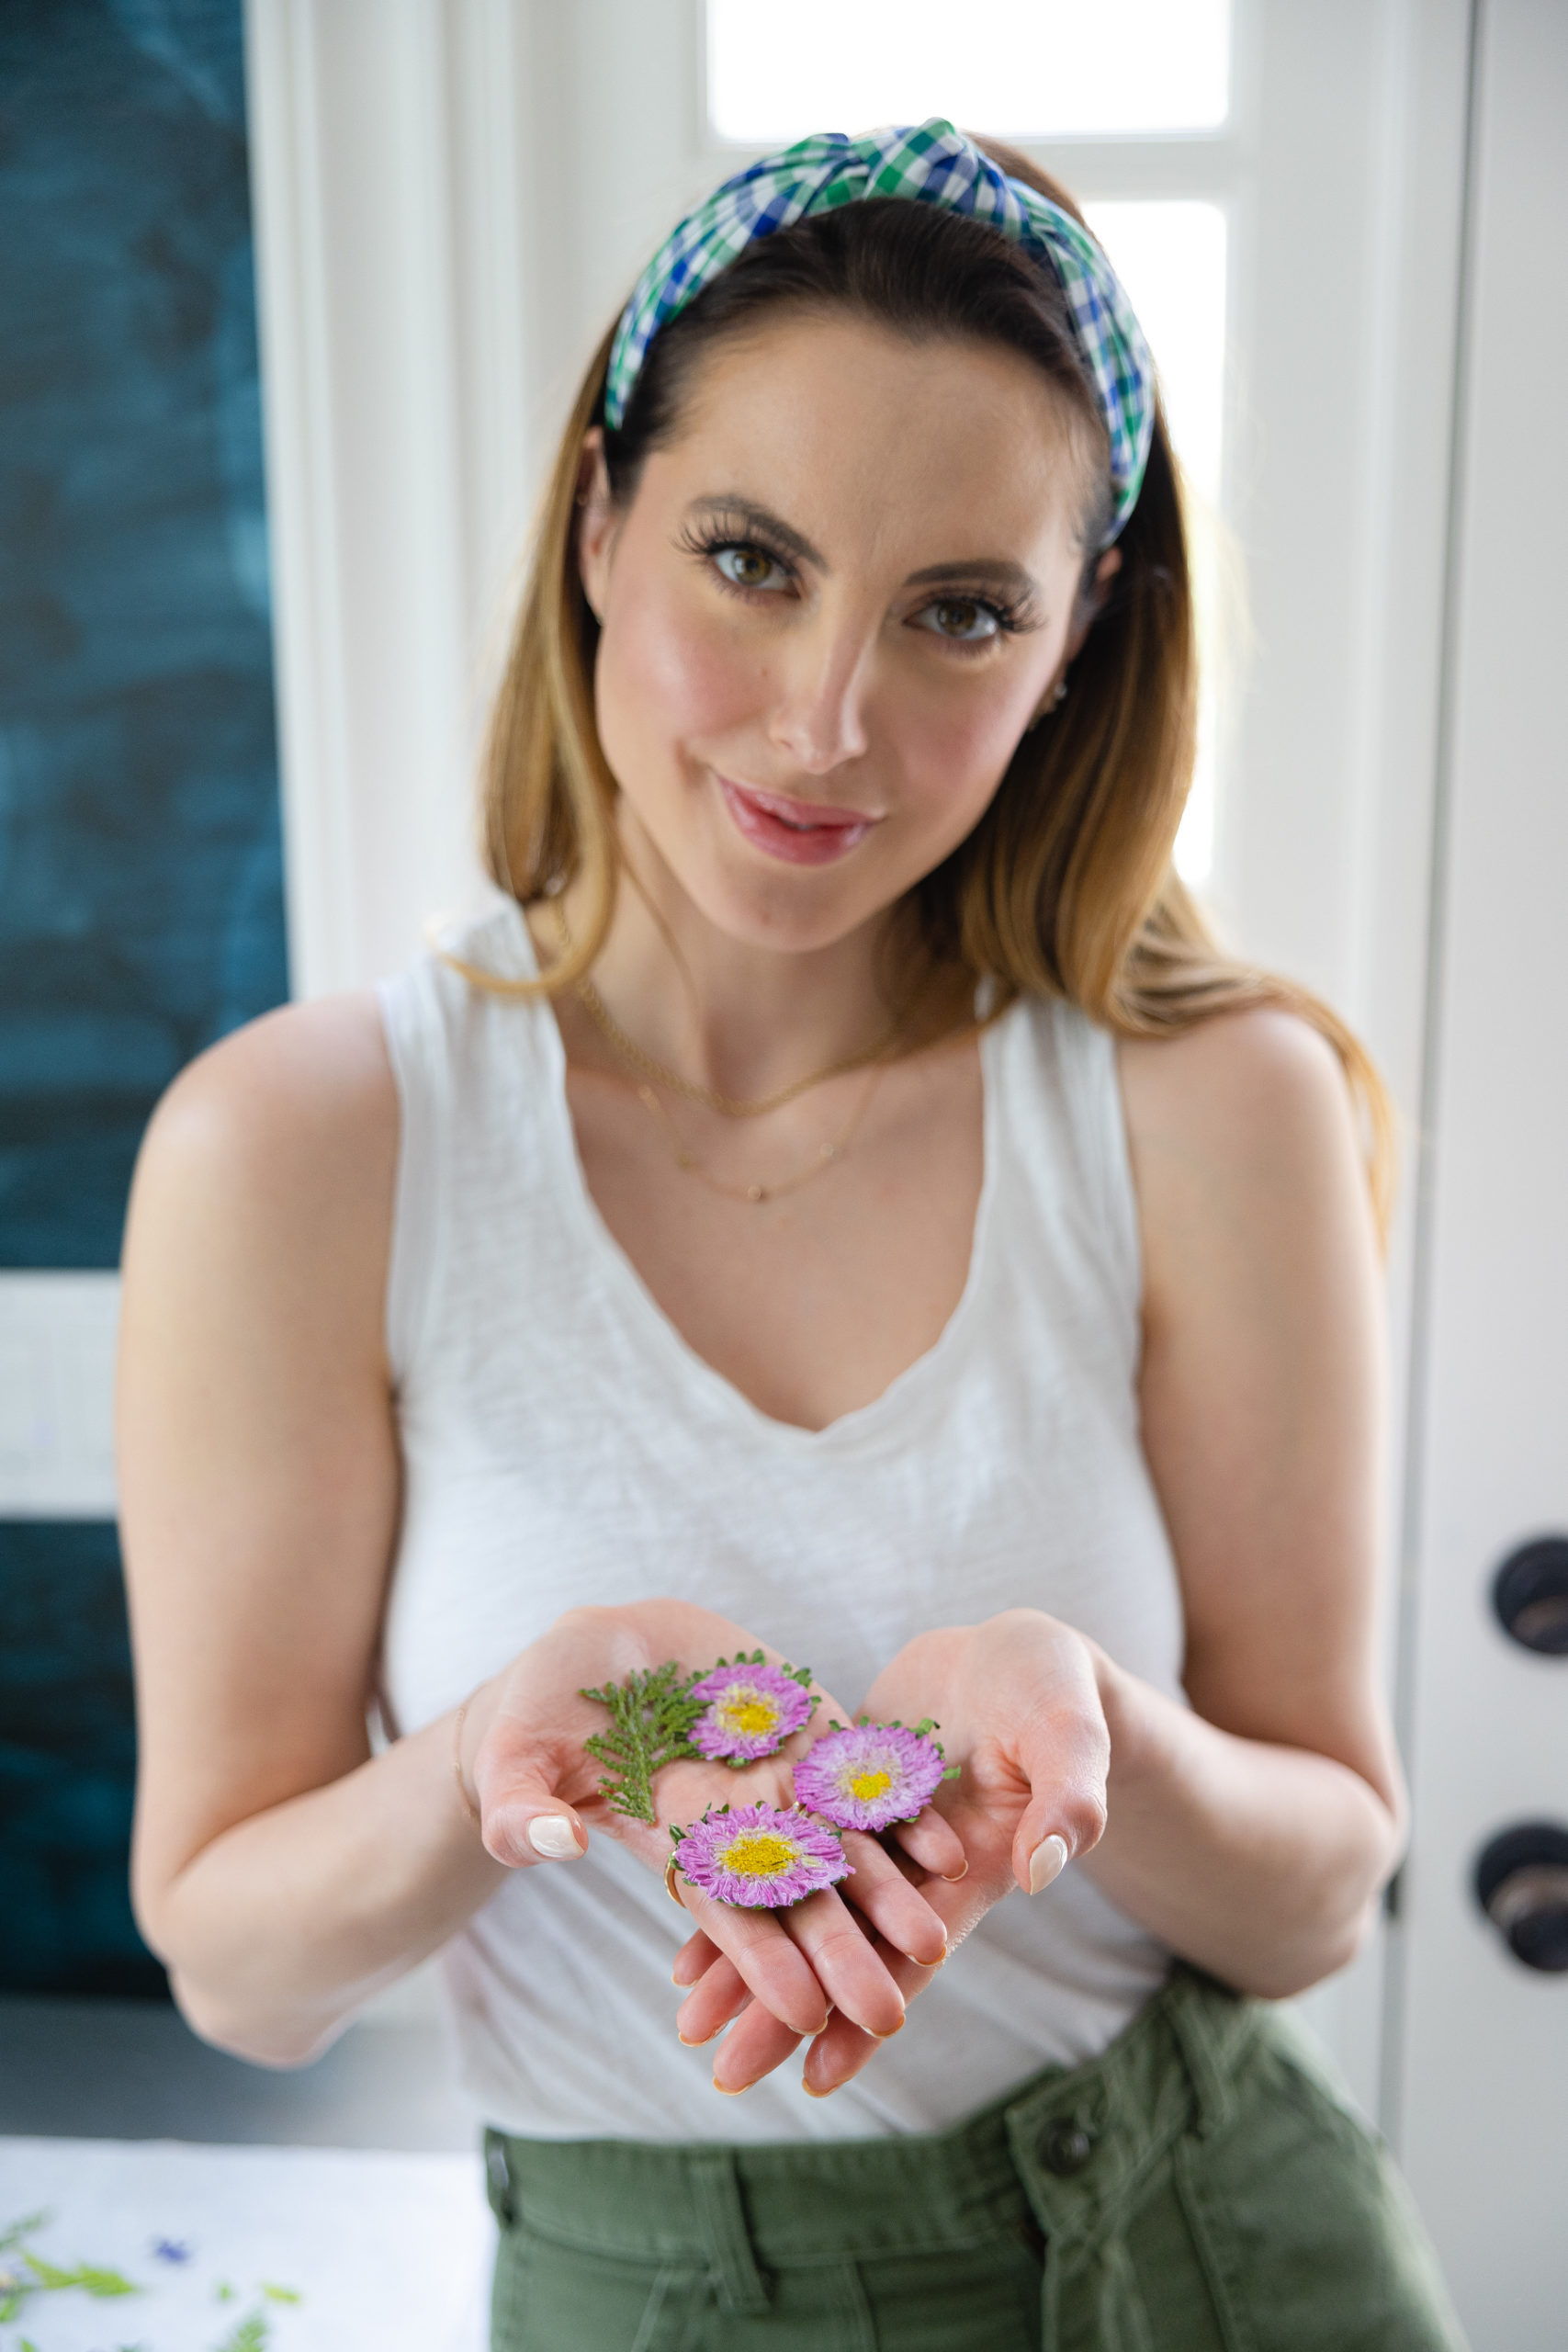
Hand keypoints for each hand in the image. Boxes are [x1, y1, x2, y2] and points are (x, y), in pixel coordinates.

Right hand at [462, 1602, 949, 2055]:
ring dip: (887, 1891)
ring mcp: (773, 1766)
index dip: (762, 1961)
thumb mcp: (513, 1757)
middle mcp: (734, 1814)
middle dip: (842, 1953)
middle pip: (797, 1894)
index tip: (803, 2014)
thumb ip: (523, 1808)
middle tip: (889, 2014)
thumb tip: (553, 1844)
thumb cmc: (538, 1714)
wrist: (594, 1651)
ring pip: (842, 1839)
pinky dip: (899, 1806)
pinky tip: (945, 1847)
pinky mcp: (799, 1716)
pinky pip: (858, 1766)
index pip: (724, 1911)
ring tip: (934, 1944)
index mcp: (672, 1835)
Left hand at [671, 1610, 1109, 2094]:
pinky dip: (743, 1872)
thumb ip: (1066, 1800)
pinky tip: (685, 1896)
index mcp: (971, 1870)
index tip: (818, 2078)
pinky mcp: (835, 1786)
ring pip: (802, 1904)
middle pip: (842, 1949)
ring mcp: (868, 1829)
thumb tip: (1039, 1869)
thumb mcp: (1071, 1736)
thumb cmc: (1056, 1689)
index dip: (868, 2018)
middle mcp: (912, 1867)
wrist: (1013, 1649)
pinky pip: (782, 1839)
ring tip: (689, 2017)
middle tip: (725, 2071)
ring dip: (752, 1955)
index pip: (913, 1960)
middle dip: (786, 2011)